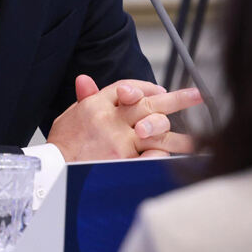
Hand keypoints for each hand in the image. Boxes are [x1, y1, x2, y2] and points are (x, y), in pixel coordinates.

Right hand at [47, 75, 201, 161]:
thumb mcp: (70, 115)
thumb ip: (86, 98)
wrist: (53, 171)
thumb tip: (85, 80)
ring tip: (197, 139)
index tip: (162, 91)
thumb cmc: (63, 146)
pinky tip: (173, 156)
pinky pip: (151, 156)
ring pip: (157, 132)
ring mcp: (120, 141)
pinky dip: (162, 155)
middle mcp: (112, 120)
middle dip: (177, 99)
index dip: (148, 88)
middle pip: (149, 104)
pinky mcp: (124, 162)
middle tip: (198, 95)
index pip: (129, 88)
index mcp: (98, 104)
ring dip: (179, 135)